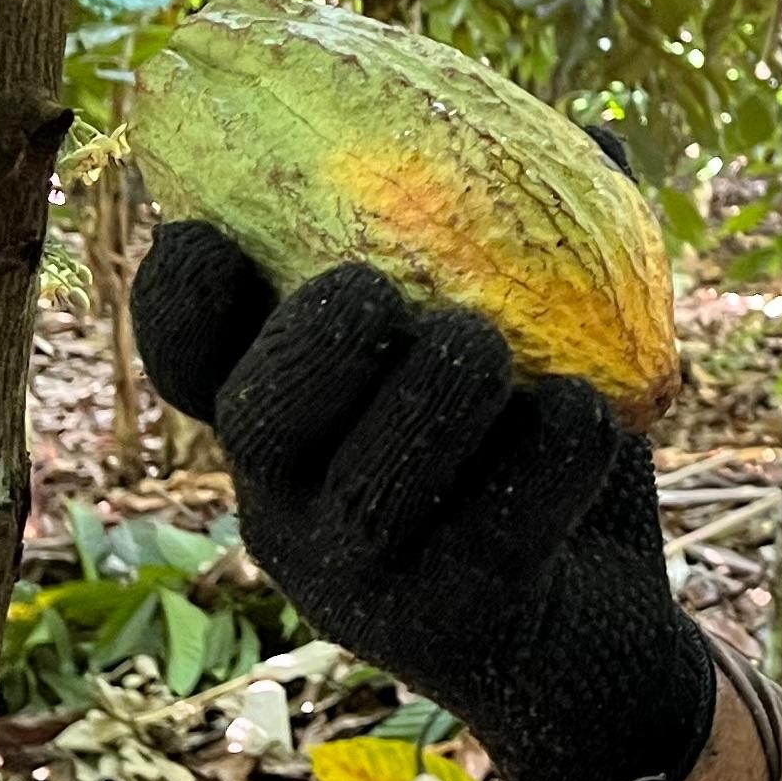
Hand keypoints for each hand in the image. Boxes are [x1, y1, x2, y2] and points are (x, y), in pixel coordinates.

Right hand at [131, 222, 716, 780]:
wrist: (603, 648)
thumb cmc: (534, 472)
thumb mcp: (521, 355)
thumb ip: (535, 249)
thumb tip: (600, 133)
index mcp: (287, 431)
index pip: (187, 363)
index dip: (178, 297)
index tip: (205, 229)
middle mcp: (298, 512)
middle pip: (257, 421)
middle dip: (313, 340)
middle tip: (375, 291)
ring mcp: (371, 586)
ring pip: (372, 486)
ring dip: (436, 392)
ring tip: (489, 346)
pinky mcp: (461, 628)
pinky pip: (502, 525)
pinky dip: (553, 450)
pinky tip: (589, 414)